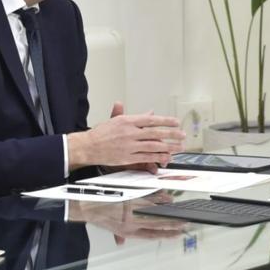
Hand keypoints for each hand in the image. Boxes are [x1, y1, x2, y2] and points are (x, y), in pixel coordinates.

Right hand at [68, 101, 184, 170]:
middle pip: (155, 132)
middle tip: (182, 135)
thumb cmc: (101, 133)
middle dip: (172, 134)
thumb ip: (135, 117)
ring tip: (179, 147)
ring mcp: (129, 145)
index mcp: (127, 121)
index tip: (176, 122)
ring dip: (169, 147)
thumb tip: (150, 113)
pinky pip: (146, 157)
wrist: (87, 146)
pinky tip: (166, 156)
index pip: (151, 119)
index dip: (165, 121)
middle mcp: (129, 132)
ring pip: (153, 146)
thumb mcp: (117, 120)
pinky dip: (157, 157)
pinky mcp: (127, 157)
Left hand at [69, 194, 183, 245]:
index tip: (177, 234)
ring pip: (155, 211)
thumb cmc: (97, 215)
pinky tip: (166, 197)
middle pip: (157, 224)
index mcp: (129, 231)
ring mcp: (133, 211)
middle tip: (184, 223)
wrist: (84, 204)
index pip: (152, 235)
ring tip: (177, 209)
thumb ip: (118, 235)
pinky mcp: (131, 199)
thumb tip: (120, 243)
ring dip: (168, 210)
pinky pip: (148, 199)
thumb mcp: (107, 228)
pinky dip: (159, 198)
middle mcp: (133, 223)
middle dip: (172, 225)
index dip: (166, 235)